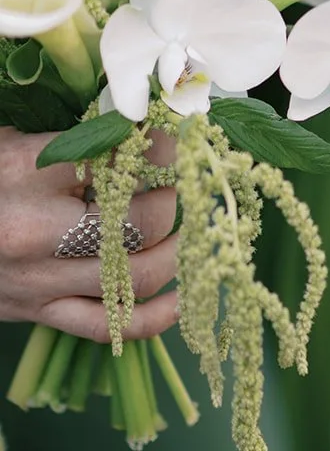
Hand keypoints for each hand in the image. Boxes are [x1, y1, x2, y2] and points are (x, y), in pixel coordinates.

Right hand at [0, 128, 179, 341]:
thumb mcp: (11, 141)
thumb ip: (72, 138)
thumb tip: (141, 125)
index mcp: (24, 172)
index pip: (117, 158)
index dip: (162, 150)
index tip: (178, 137)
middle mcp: (35, 231)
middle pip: (138, 222)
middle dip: (175, 201)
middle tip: (185, 184)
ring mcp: (38, 279)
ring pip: (135, 276)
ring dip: (178, 253)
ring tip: (190, 230)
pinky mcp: (37, 313)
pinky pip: (107, 326)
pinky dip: (155, 317)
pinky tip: (182, 298)